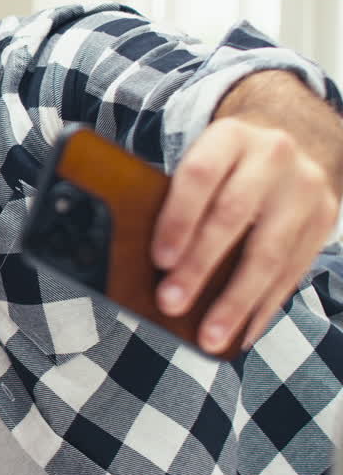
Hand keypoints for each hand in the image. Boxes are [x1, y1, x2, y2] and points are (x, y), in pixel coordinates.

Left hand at [152, 117, 337, 352]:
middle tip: (170, 303)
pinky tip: (242, 334)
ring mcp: (305, 188)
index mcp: (230, 137)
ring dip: (236, 301)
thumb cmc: (223, 165)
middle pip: (232, 216)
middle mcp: (273, 157)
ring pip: (269, 252)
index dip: (179, 219)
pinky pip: (293, 272)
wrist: (288, 141)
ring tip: (209, 337)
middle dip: (199, 266)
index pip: (201, 175)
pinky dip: (263, 308)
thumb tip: (148, 266)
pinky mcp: (325, 218)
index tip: (158, 260)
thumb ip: (176, 201)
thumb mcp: (202, 163)